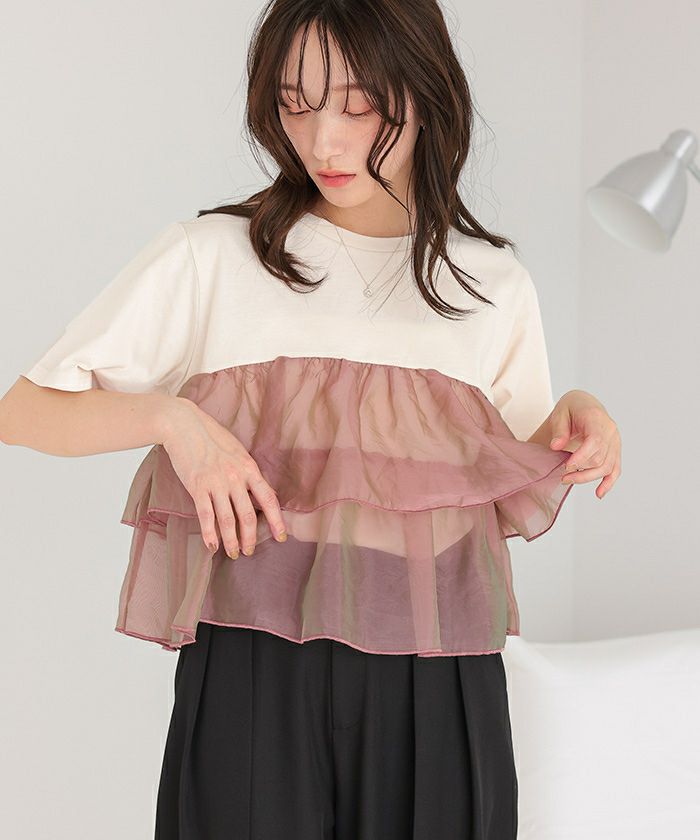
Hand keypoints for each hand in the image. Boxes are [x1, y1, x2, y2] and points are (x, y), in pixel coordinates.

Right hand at [161, 397, 287, 557]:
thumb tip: (263, 492)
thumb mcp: (238, 451)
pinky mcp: (197, 486)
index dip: (277, 520)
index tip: (282, 537)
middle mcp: (236, 477)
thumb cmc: (211, 436)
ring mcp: (216, 482)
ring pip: (228, 519)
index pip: (269, 499)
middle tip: (249, 551)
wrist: (183, 424)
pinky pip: (206, 515)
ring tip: (234, 553)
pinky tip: (212, 546)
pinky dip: (210, 534)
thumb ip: (249, 472)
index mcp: (249, 468)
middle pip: (248, 515)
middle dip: (250, 537)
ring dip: (232, 540)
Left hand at [548, 390, 620, 498]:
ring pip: (607, 467)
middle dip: (580, 471)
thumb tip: (555, 446)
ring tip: (568, 480)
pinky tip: (599, 493)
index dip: (581, 457)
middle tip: (562, 476)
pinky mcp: (615, 450)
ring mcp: (615, 441)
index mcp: (597, 418)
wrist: (584, 404)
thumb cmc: (571, 408)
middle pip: (600, 458)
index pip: (595, 441)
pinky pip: (615, 469)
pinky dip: (609, 482)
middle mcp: (610, 430)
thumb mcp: (560, 413)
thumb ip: (559, 430)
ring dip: (588, 478)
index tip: (566, 467)